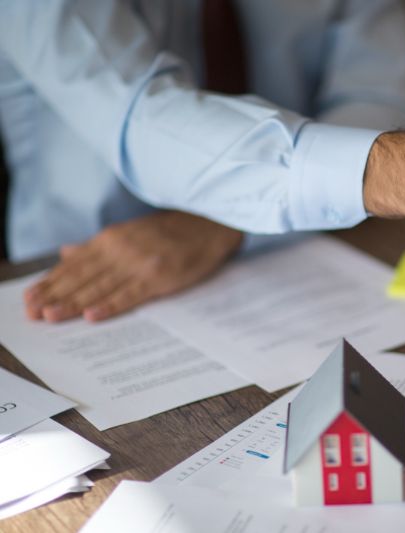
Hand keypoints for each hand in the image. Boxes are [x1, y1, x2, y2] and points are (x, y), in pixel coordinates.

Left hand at [24, 211, 242, 321]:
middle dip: (55, 295)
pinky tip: (93, 315)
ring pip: (100, 287)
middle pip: (81, 277)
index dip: (51, 282)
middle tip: (32, 313)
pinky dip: (110, 305)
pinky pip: (130, 294)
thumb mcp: (129, 232)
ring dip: (74, 302)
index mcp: (110, 239)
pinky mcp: (159, 277)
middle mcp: (120, 250)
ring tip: (52, 316)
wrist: (208, 224)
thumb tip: (66, 253)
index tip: (29, 298)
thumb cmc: (169, 232)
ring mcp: (139, 264)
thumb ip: (97, 246)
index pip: (73, 265)